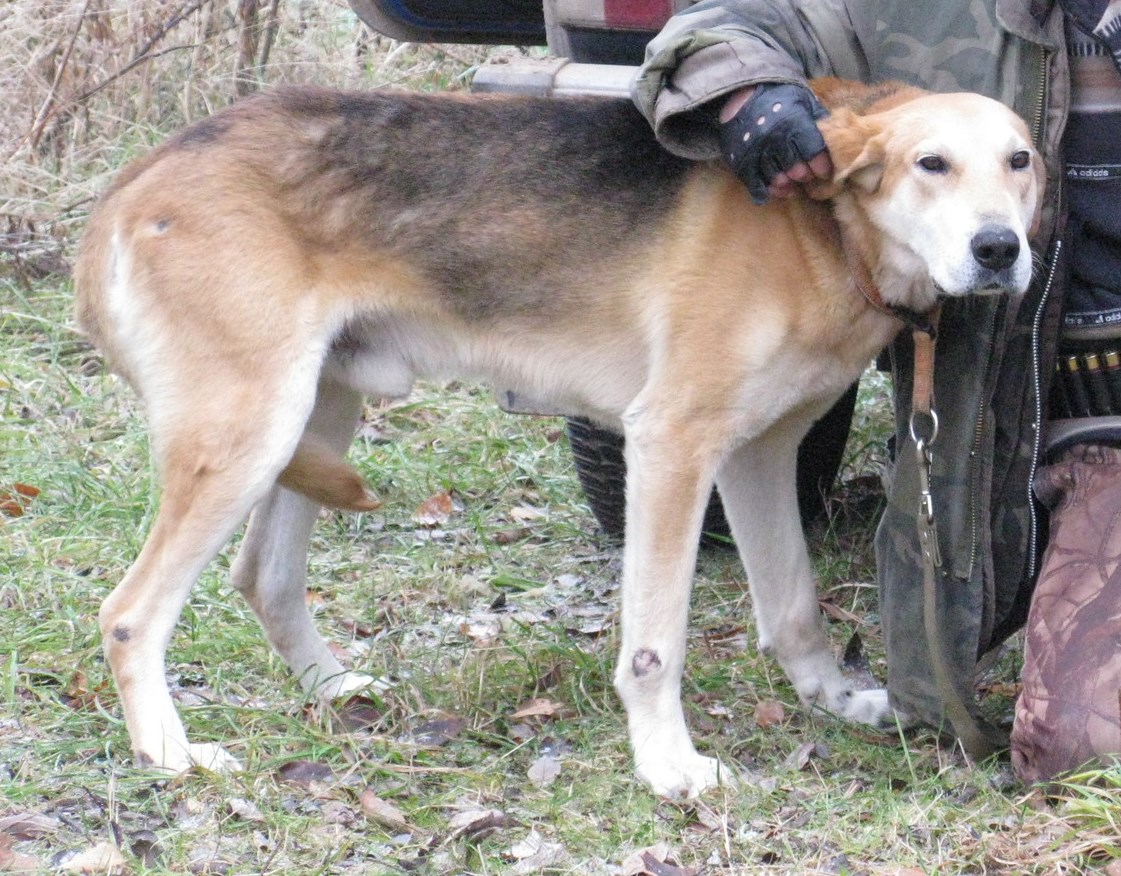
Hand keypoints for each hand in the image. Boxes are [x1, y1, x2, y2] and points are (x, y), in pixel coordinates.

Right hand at [719, 82, 832, 202]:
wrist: (743, 95)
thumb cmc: (779, 99)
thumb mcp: (803, 100)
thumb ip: (818, 119)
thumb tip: (836, 137)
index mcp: (794, 124)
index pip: (814, 153)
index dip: (822, 166)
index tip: (824, 171)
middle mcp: (776, 140)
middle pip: (797, 171)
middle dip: (805, 176)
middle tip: (807, 175)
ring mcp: (757, 153)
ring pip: (778, 180)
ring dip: (788, 185)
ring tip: (793, 183)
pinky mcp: (743, 162)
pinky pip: (757, 185)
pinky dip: (770, 191)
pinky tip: (778, 190)